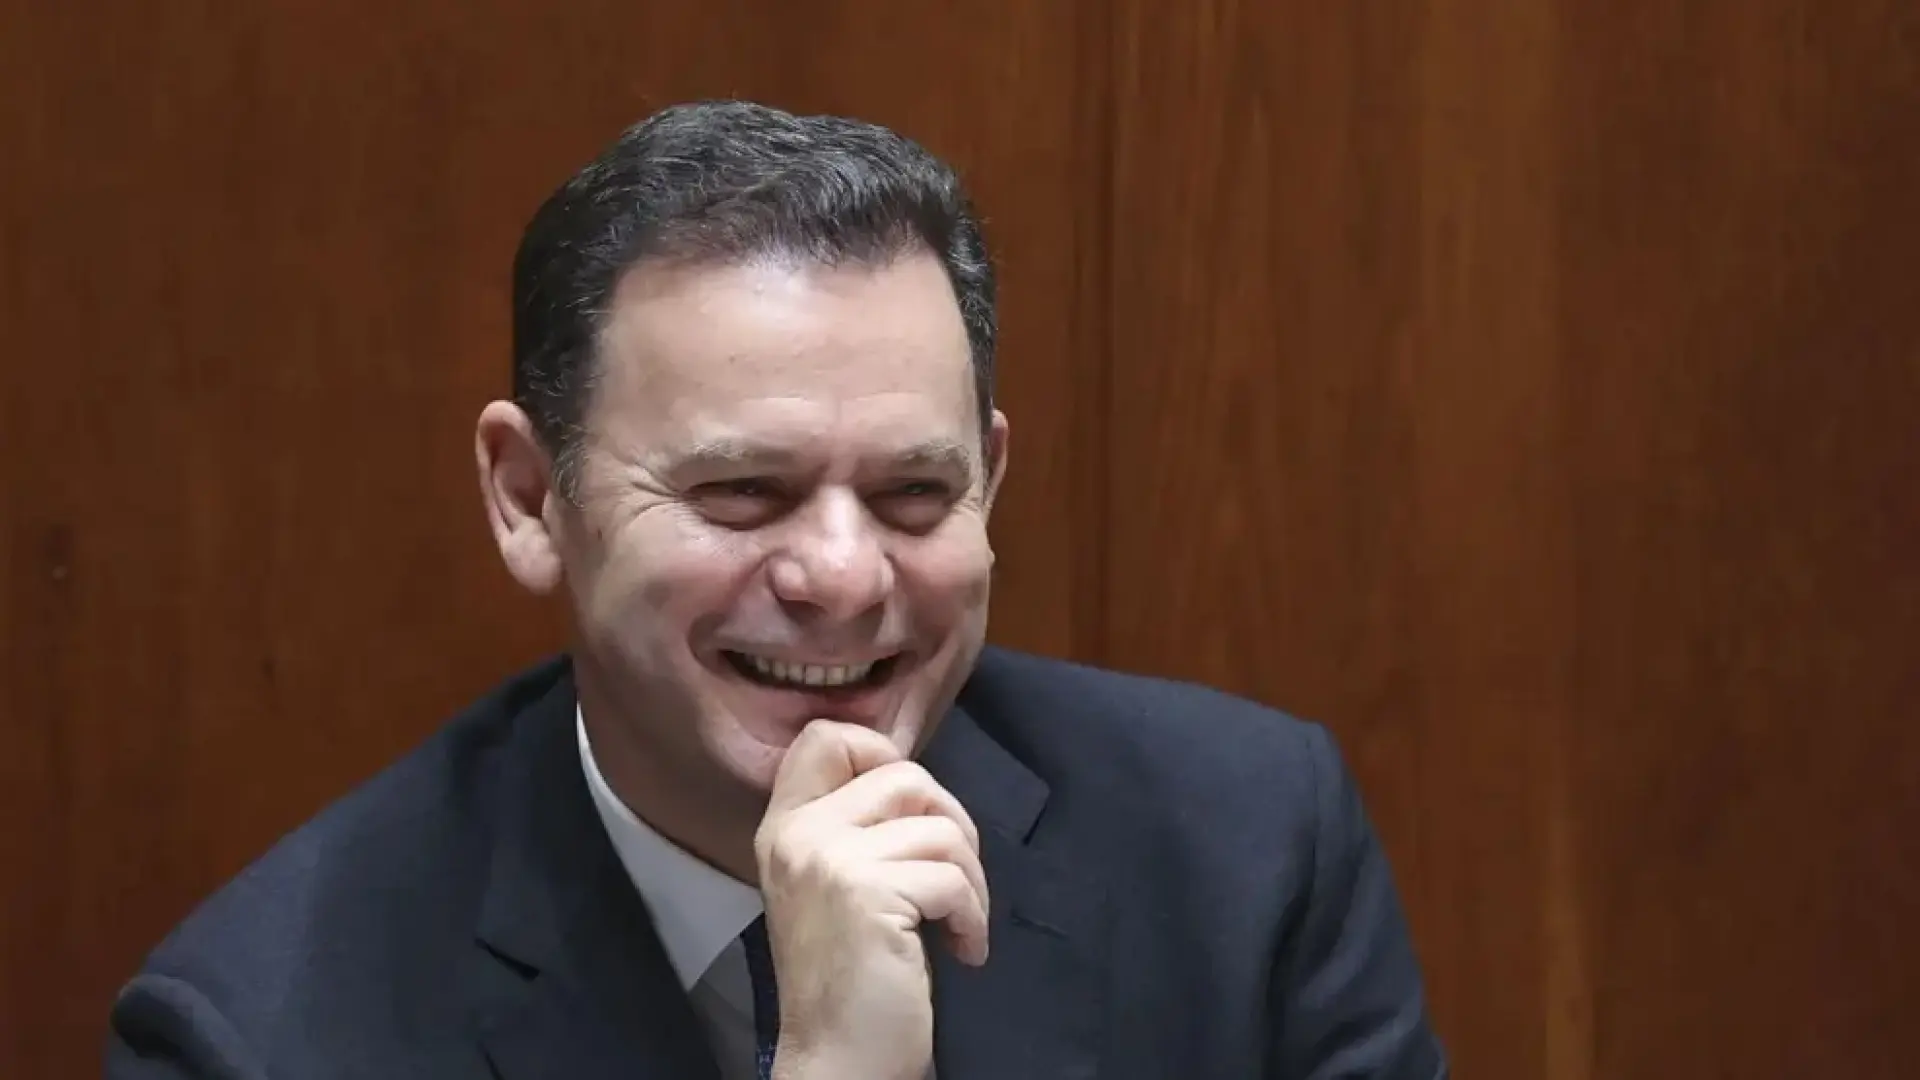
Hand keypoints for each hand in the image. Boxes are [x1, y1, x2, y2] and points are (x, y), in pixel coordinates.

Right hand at [754, 720, 989, 1079]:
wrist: (838, 1056)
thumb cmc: (851, 973)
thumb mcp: (836, 883)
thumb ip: (857, 825)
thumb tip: (918, 778)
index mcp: (784, 826)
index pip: (827, 734)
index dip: (885, 754)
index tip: (914, 812)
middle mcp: (796, 834)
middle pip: (904, 773)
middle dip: (951, 823)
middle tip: (953, 881)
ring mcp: (827, 860)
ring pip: (939, 826)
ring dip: (970, 879)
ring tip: (959, 923)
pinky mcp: (865, 893)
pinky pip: (952, 877)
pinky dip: (973, 916)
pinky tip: (961, 950)